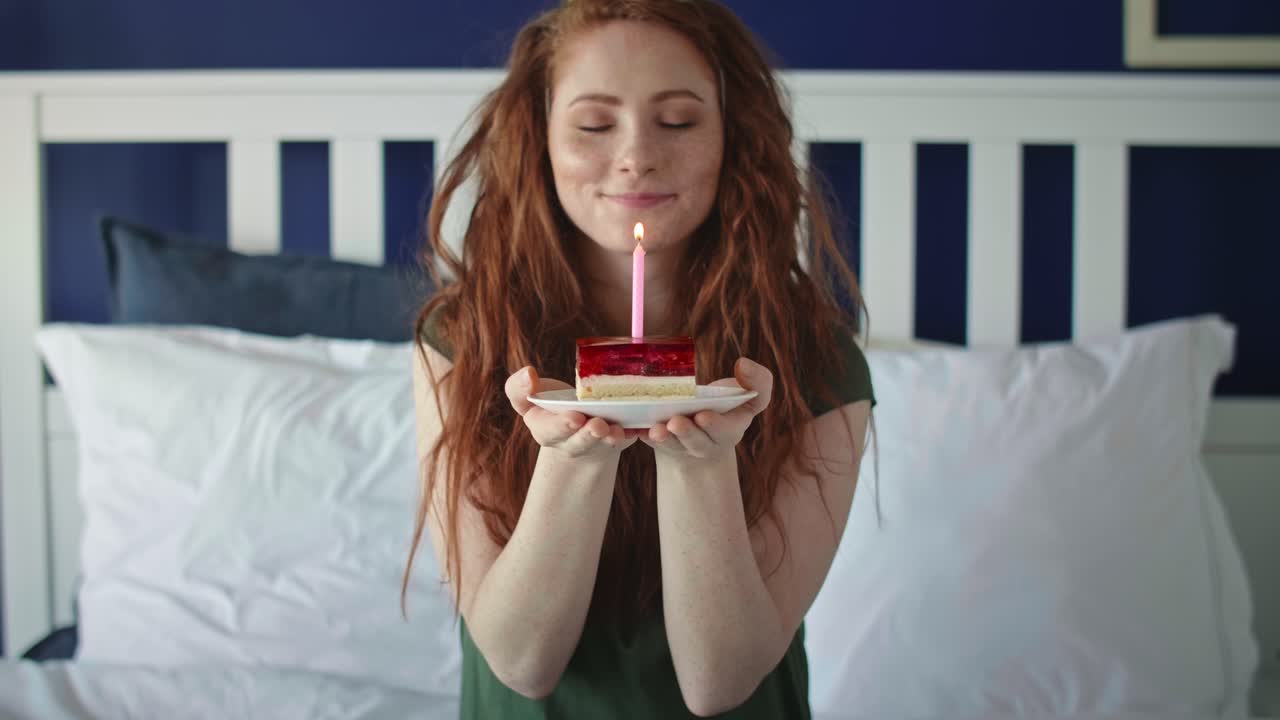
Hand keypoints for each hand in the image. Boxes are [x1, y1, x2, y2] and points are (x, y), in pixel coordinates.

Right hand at [506, 366, 637, 458]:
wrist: (578, 424)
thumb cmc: (552, 406)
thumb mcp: (530, 398)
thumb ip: (518, 389)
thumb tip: (528, 373)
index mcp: (547, 431)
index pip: (550, 430)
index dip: (561, 425)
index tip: (574, 417)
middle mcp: (572, 442)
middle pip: (580, 442)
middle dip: (588, 435)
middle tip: (598, 425)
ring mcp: (597, 444)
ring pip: (605, 444)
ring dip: (611, 438)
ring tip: (617, 430)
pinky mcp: (620, 439)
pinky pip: (629, 438)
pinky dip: (635, 433)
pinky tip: (641, 426)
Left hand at [639, 358, 773, 461]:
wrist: (703, 428)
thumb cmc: (727, 406)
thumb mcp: (749, 394)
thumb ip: (759, 381)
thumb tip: (743, 363)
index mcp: (730, 430)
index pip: (726, 430)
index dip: (716, 425)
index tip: (703, 415)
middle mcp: (706, 443)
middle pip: (697, 442)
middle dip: (687, 433)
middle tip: (676, 422)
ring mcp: (682, 446)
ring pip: (673, 445)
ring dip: (664, 438)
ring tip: (656, 429)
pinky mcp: (661, 445)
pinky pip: (651, 442)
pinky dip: (643, 436)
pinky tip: (637, 428)